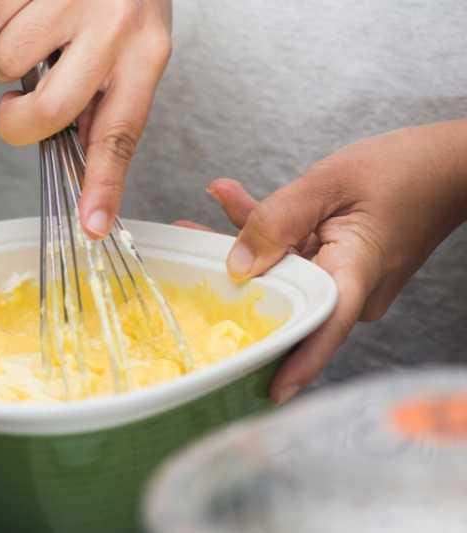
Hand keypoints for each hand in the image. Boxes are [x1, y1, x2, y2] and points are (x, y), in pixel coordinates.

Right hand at [0, 0, 172, 237]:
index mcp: (146, 53)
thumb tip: (79, 150)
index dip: (104, 184)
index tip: (92, 226)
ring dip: (4, 57)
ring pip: (5, 63)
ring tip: (32, 29)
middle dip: (15, 123)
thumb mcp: (138, 41)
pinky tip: (24, 1)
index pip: (122, 132)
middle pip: (50, 110)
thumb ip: (108, 96)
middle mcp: (112, 28)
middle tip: (12, 109)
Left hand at [182, 120, 466, 403]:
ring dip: (240, 250)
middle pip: (285, 302)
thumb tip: (237, 264)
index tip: (267, 390)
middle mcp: (350, 290)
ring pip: (282, 277)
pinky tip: (228, 199)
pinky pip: (293, 258)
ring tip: (191, 227)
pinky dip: (265, 234)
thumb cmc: (402, 169)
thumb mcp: (331, 182)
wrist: (445, 166)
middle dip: (231, 288)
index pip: (322, 327)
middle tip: (181, 271)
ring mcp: (343, 282)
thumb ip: (278, 218)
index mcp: (356, 273)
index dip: (294, 362)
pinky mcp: (336, 269)